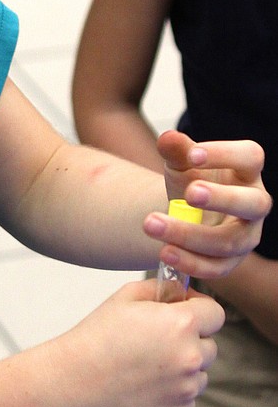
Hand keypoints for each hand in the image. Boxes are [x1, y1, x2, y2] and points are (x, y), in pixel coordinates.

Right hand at [59, 279, 223, 406]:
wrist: (74, 382)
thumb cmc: (96, 337)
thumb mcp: (125, 298)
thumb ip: (162, 290)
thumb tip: (182, 293)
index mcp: (181, 324)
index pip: (215, 313)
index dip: (200, 310)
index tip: (184, 313)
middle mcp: (190, 357)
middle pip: (209, 346)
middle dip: (190, 342)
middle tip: (156, 343)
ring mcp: (185, 389)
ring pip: (198, 375)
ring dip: (182, 369)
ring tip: (145, 367)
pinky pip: (186, 399)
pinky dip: (171, 393)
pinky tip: (142, 386)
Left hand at [145, 130, 270, 281]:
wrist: (186, 212)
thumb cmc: (191, 180)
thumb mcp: (181, 163)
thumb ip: (176, 151)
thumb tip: (167, 138)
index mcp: (247, 171)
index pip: (250, 156)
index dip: (225, 154)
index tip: (192, 154)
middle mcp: (254, 204)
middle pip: (251, 203)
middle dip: (221, 199)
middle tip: (189, 193)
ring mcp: (246, 236)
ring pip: (228, 241)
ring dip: (189, 234)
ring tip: (152, 224)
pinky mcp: (230, 262)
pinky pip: (216, 268)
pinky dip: (190, 263)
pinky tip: (165, 252)